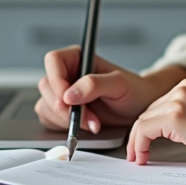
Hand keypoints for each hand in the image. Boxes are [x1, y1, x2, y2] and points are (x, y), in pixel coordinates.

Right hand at [35, 46, 185, 134]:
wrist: (139, 108)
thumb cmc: (133, 90)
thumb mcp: (118, 84)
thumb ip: (94, 85)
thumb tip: (69, 94)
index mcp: (77, 57)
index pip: (53, 61)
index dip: (56, 80)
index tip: (67, 100)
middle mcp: (66, 73)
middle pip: (47, 86)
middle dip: (64, 107)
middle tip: (85, 118)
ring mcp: (62, 93)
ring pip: (46, 105)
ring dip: (67, 119)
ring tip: (93, 123)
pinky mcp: (62, 111)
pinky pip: (51, 120)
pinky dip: (66, 127)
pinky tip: (87, 126)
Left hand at [126, 77, 185, 168]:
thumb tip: (172, 131)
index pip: (161, 104)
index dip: (150, 124)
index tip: (145, 141)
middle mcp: (184, 87)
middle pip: (150, 110)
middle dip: (140, 132)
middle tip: (136, 152)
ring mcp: (179, 100)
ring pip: (144, 119)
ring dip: (137, 140)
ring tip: (137, 157)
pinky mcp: (175, 116)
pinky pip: (144, 130)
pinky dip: (138, 144)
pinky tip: (141, 157)